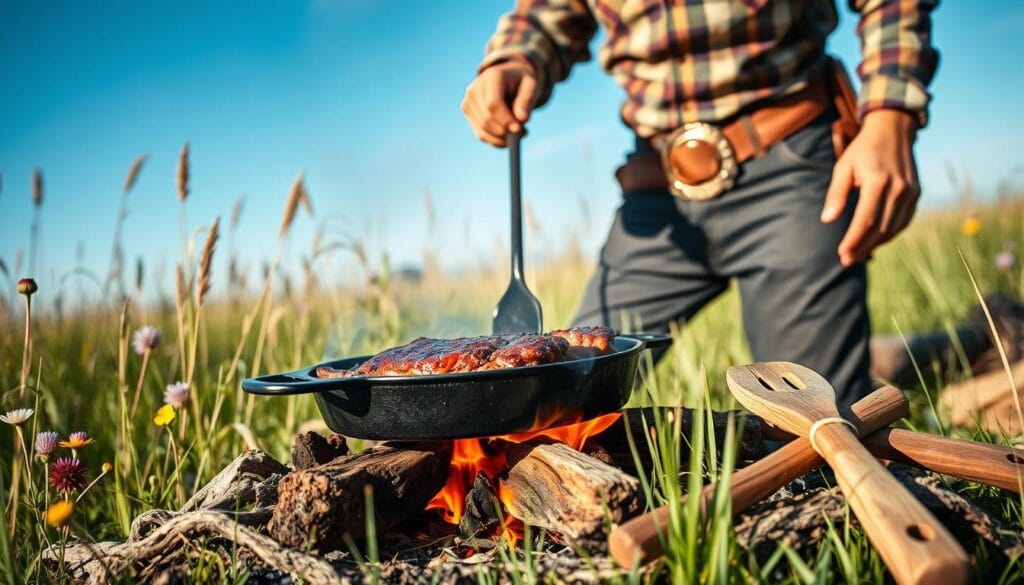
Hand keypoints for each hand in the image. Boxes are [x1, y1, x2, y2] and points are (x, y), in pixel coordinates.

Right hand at [461, 60, 538, 146]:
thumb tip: (522, 119)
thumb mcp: (531, 86)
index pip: (493, 104)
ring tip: (519, 134)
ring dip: (501, 139)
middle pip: (487, 119)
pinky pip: (480, 134)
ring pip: (483, 130)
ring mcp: (468, 101)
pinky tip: (508, 138)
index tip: (519, 130)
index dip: (505, 120)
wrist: (508, 77)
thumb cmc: (521, 82)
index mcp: (491, 77)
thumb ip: (527, 100)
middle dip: (505, 131)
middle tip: (523, 133)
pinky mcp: (467, 112)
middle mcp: (475, 88)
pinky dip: (495, 141)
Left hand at [821, 109, 920, 266]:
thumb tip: (827, 219)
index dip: (853, 241)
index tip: (841, 254)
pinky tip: (875, 240)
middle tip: (847, 260)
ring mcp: (911, 192)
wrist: (894, 130)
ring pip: (893, 228)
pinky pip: (903, 221)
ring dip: (876, 244)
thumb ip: (836, 193)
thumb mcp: (843, 166)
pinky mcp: (917, 194)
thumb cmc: (863, 149)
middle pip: (880, 229)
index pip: (865, 221)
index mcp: (878, 181)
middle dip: (863, 247)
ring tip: (858, 253)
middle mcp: (898, 189)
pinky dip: (889, 233)